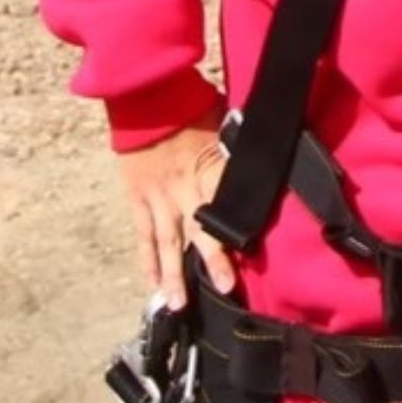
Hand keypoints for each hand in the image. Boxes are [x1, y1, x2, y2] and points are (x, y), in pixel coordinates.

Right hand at [116, 114, 236, 308]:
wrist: (147, 96)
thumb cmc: (190, 104)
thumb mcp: (225, 123)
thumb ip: (238, 148)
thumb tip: (262, 156)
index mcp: (212, 168)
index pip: (231, 204)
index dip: (242, 228)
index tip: (255, 252)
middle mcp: (186, 189)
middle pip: (202, 230)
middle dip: (213, 261)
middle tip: (225, 289)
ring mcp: (159, 197)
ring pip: (168, 243)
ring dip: (173, 275)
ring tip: (178, 306)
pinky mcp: (139, 198)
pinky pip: (144, 235)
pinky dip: (147, 259)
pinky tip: (151, 282)